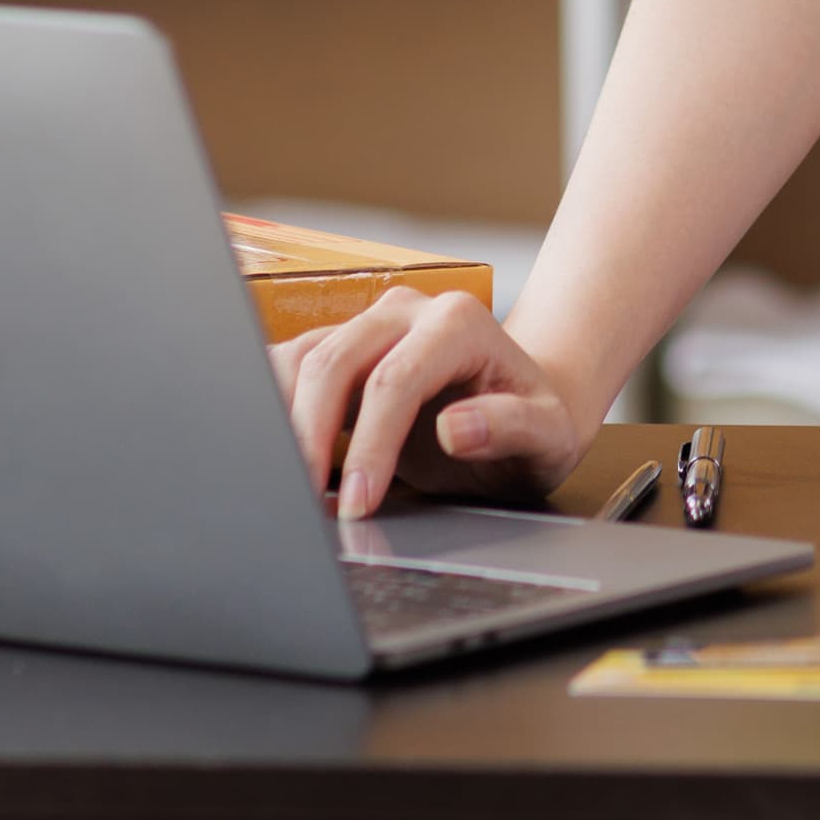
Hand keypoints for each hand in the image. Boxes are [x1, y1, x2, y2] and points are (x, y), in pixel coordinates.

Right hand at [271, 289, 594, 516]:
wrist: (526, 405)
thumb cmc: (536, 422)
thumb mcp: (547, 434)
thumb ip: (510, 427)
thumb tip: (456, 428)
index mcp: (458, 323)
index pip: (395, 381)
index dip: (369, 446)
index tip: (357, 507)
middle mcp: (407, 311)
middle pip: (334, 363)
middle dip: (310, 439)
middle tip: (304, 507)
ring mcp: (370, 325)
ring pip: (302, 359)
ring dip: (282, 421)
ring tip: (282, 486)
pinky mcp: (344, 349)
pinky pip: (291, 364)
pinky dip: (272, 406)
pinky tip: (275, 455)